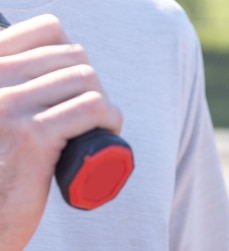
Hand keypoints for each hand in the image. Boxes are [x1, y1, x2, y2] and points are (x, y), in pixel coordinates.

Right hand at [0, 15, 122, 250]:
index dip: (75, 59)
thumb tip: (56, 72)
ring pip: (86, 79)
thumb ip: (16, 89)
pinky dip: (110, 118)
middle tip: (92, 117)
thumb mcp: (2, 115)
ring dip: (104, 103)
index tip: (79, 89)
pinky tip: (108, 131)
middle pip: (74, 57)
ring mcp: (8, 104)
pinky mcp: (32, 136)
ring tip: (99, 127)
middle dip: (93, 86)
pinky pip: (92, 108)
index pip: (48, 30)